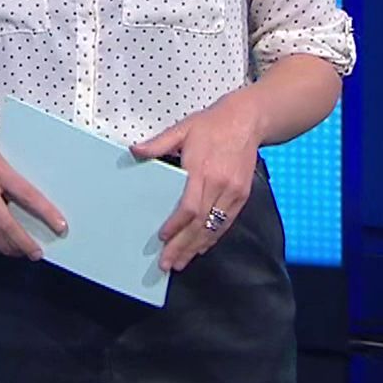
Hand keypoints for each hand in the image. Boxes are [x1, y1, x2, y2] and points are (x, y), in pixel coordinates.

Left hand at [131, 91, 265, 271]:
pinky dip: (213, 238)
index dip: (176, 226)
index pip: (189, 207)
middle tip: (167, 263)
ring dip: (196, 247)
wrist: (247, 120)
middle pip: (200, 224)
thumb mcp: (182, 129)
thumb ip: (158, 144)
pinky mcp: (242, 196)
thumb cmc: (213, 124)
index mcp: (203, 170)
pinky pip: (226, 223)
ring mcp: (234, 192)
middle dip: (183, 246)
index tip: (163, 237)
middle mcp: (220, 185)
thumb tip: (135, 151)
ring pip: (214, 227)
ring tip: (181, 262)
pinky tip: (201, 248)